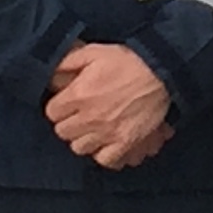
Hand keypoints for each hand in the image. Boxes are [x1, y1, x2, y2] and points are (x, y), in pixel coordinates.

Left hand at [46, 42, 172, 168]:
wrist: (162, 72)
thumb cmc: (129, 61)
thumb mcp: (94, 52)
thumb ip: (69, 62)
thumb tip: (53, 74)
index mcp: (78, 95)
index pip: (51, 112)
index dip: (58, 107)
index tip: (66, 103)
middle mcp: (89, 117)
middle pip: (63, 132)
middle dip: (68, 123)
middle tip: (79, 115)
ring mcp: (107, 133)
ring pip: (80, 148)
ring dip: (83, 139)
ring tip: (92, 129)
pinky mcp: (125, 142)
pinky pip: (105, 160)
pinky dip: (103, 154)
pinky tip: (106, 143)